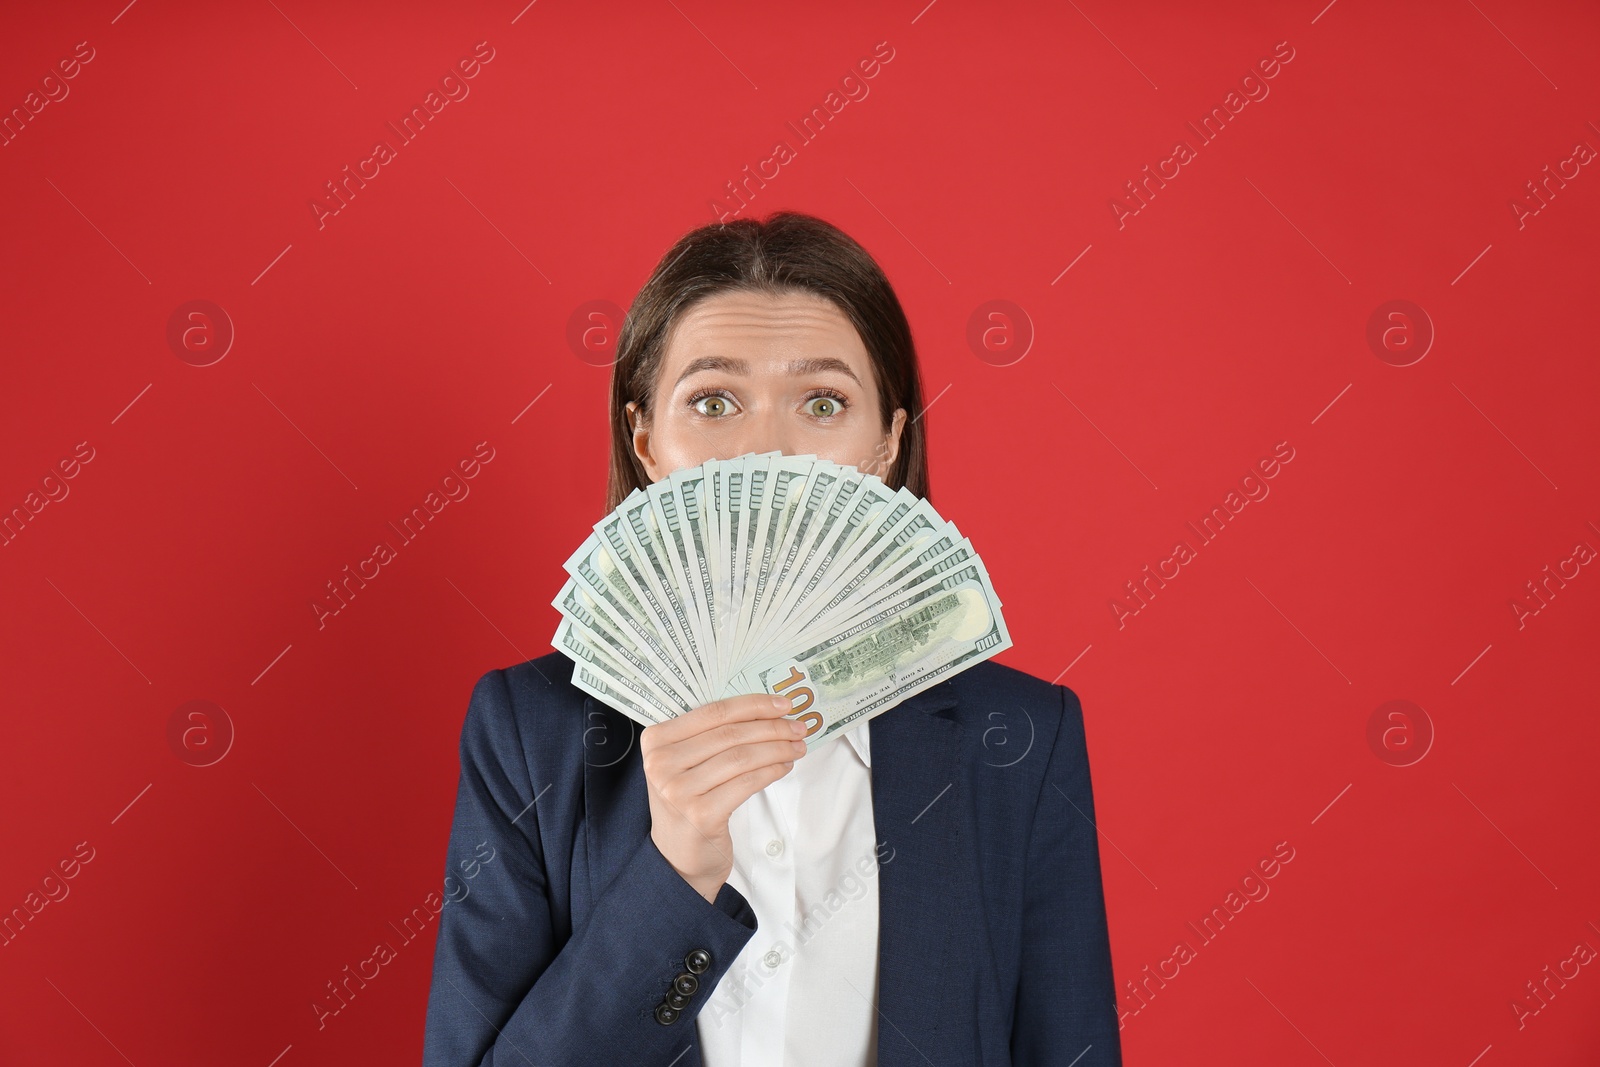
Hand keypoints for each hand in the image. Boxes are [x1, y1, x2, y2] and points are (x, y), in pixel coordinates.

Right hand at [642, 693, 808, 901]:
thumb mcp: (685, 764)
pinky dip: (771, 771)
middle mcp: (661, 763)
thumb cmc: (688, 803)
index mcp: (656, 740)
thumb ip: (710, 736)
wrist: (677, 859)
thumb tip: (765, 710)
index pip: (712, 712)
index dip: (753, 705)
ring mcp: (679, 791)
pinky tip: (785, 767)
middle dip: (772, 727)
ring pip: (741, 757)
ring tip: (797, 747)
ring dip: (777, 749)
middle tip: (798, 727)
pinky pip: (746, 783)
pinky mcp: (701, 815)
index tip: (783, 704)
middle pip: (730, 734)